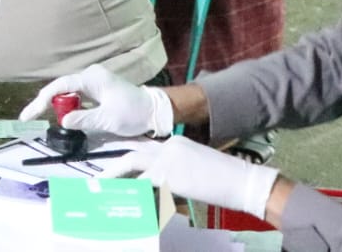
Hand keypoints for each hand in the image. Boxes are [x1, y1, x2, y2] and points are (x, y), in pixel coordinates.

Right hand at [18, 64, 173, 137]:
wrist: (155, 111)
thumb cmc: (134, 113)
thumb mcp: (108, 120)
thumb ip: (84, 119)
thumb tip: (61, 120)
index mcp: (91, 78)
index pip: (59, 87)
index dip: (41, 100)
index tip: (27, 115)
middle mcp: (89, 76)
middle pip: (60, 89)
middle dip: (46, 103)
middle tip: (31, 119)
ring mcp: (93, 82)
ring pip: (67, 93)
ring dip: (58, 106)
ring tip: (42, 118)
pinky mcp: (96, 90)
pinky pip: (76, 97)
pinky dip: (68, 107)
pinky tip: (63, 116)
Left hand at [104, 138, 278, 217]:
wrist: (244, 180)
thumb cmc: (226, 180)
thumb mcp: (196, 171)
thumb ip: (175, 175)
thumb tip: (161, 188)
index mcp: (174, 143)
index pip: (144, 148)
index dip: (128, 158)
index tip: (116, 166)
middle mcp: (167, 146)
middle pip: (132, 152)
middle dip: (114, 165)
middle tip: (99, 176)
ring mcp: (166, 158)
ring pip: (130, 162)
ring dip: (112, 175)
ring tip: (98, 186)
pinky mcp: (168, 174)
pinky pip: (140, 183)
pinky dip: (128, 190)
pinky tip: (119, 197)